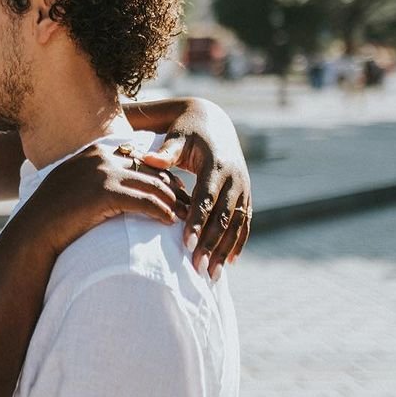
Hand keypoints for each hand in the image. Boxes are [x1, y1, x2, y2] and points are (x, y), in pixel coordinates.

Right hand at [16, 145, 187, 257]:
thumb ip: (91, 177)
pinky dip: (161, 211)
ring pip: (152, 184)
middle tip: (188, 202)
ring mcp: (103, 173)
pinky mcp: (106, 193)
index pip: (138, 158)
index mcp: (94, 151)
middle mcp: (100, 157)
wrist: (33, 230)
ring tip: (185, 215)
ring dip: (173, 201)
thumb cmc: (50, 215)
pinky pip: (145, 201)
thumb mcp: (70, 185)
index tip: (172, 188)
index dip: (157, 173)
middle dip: (171, 186)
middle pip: (149, 169)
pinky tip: (170, 222)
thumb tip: (110, 187)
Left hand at [143, 99, 251, 275]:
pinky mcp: (246, 194)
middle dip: (211, 244)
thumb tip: (149, 159)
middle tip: (197, 268)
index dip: (197, 222)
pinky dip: (238, 242)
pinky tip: (229, 263)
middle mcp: (234, 178)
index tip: (186, 244)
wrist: (213, 121)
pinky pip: (245, 222)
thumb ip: (165, 151)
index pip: (206, 199)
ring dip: (225, 250)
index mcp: (216, 165)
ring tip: (212, 275)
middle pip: (224, 217)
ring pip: (237, 224)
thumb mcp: (177, 136)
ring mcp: (243, 187)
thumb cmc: (187, 131)